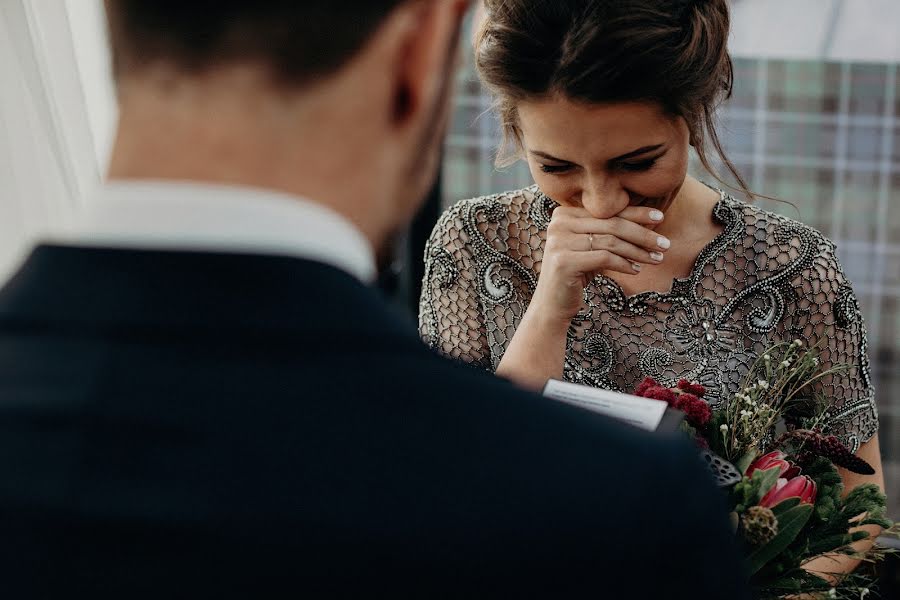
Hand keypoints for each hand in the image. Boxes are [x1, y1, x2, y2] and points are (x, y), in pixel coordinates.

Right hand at [532, 205, 669, 320]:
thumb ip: (609, 232)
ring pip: (611, 242)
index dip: (636, 213)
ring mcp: (559, 242)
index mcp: (564, 214)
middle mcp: (559, 224)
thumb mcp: (592, 248)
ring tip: (656, 259)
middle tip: (665, 244)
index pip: (607, 211)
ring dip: (638, 252)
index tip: (660, 218)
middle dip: (643, 234)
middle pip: (611, 224)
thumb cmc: (576, 274)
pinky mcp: (564, 262)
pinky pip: (605, 258)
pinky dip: (624, 264)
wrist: (552, 304)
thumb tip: (649, 221)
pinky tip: (636, 270)